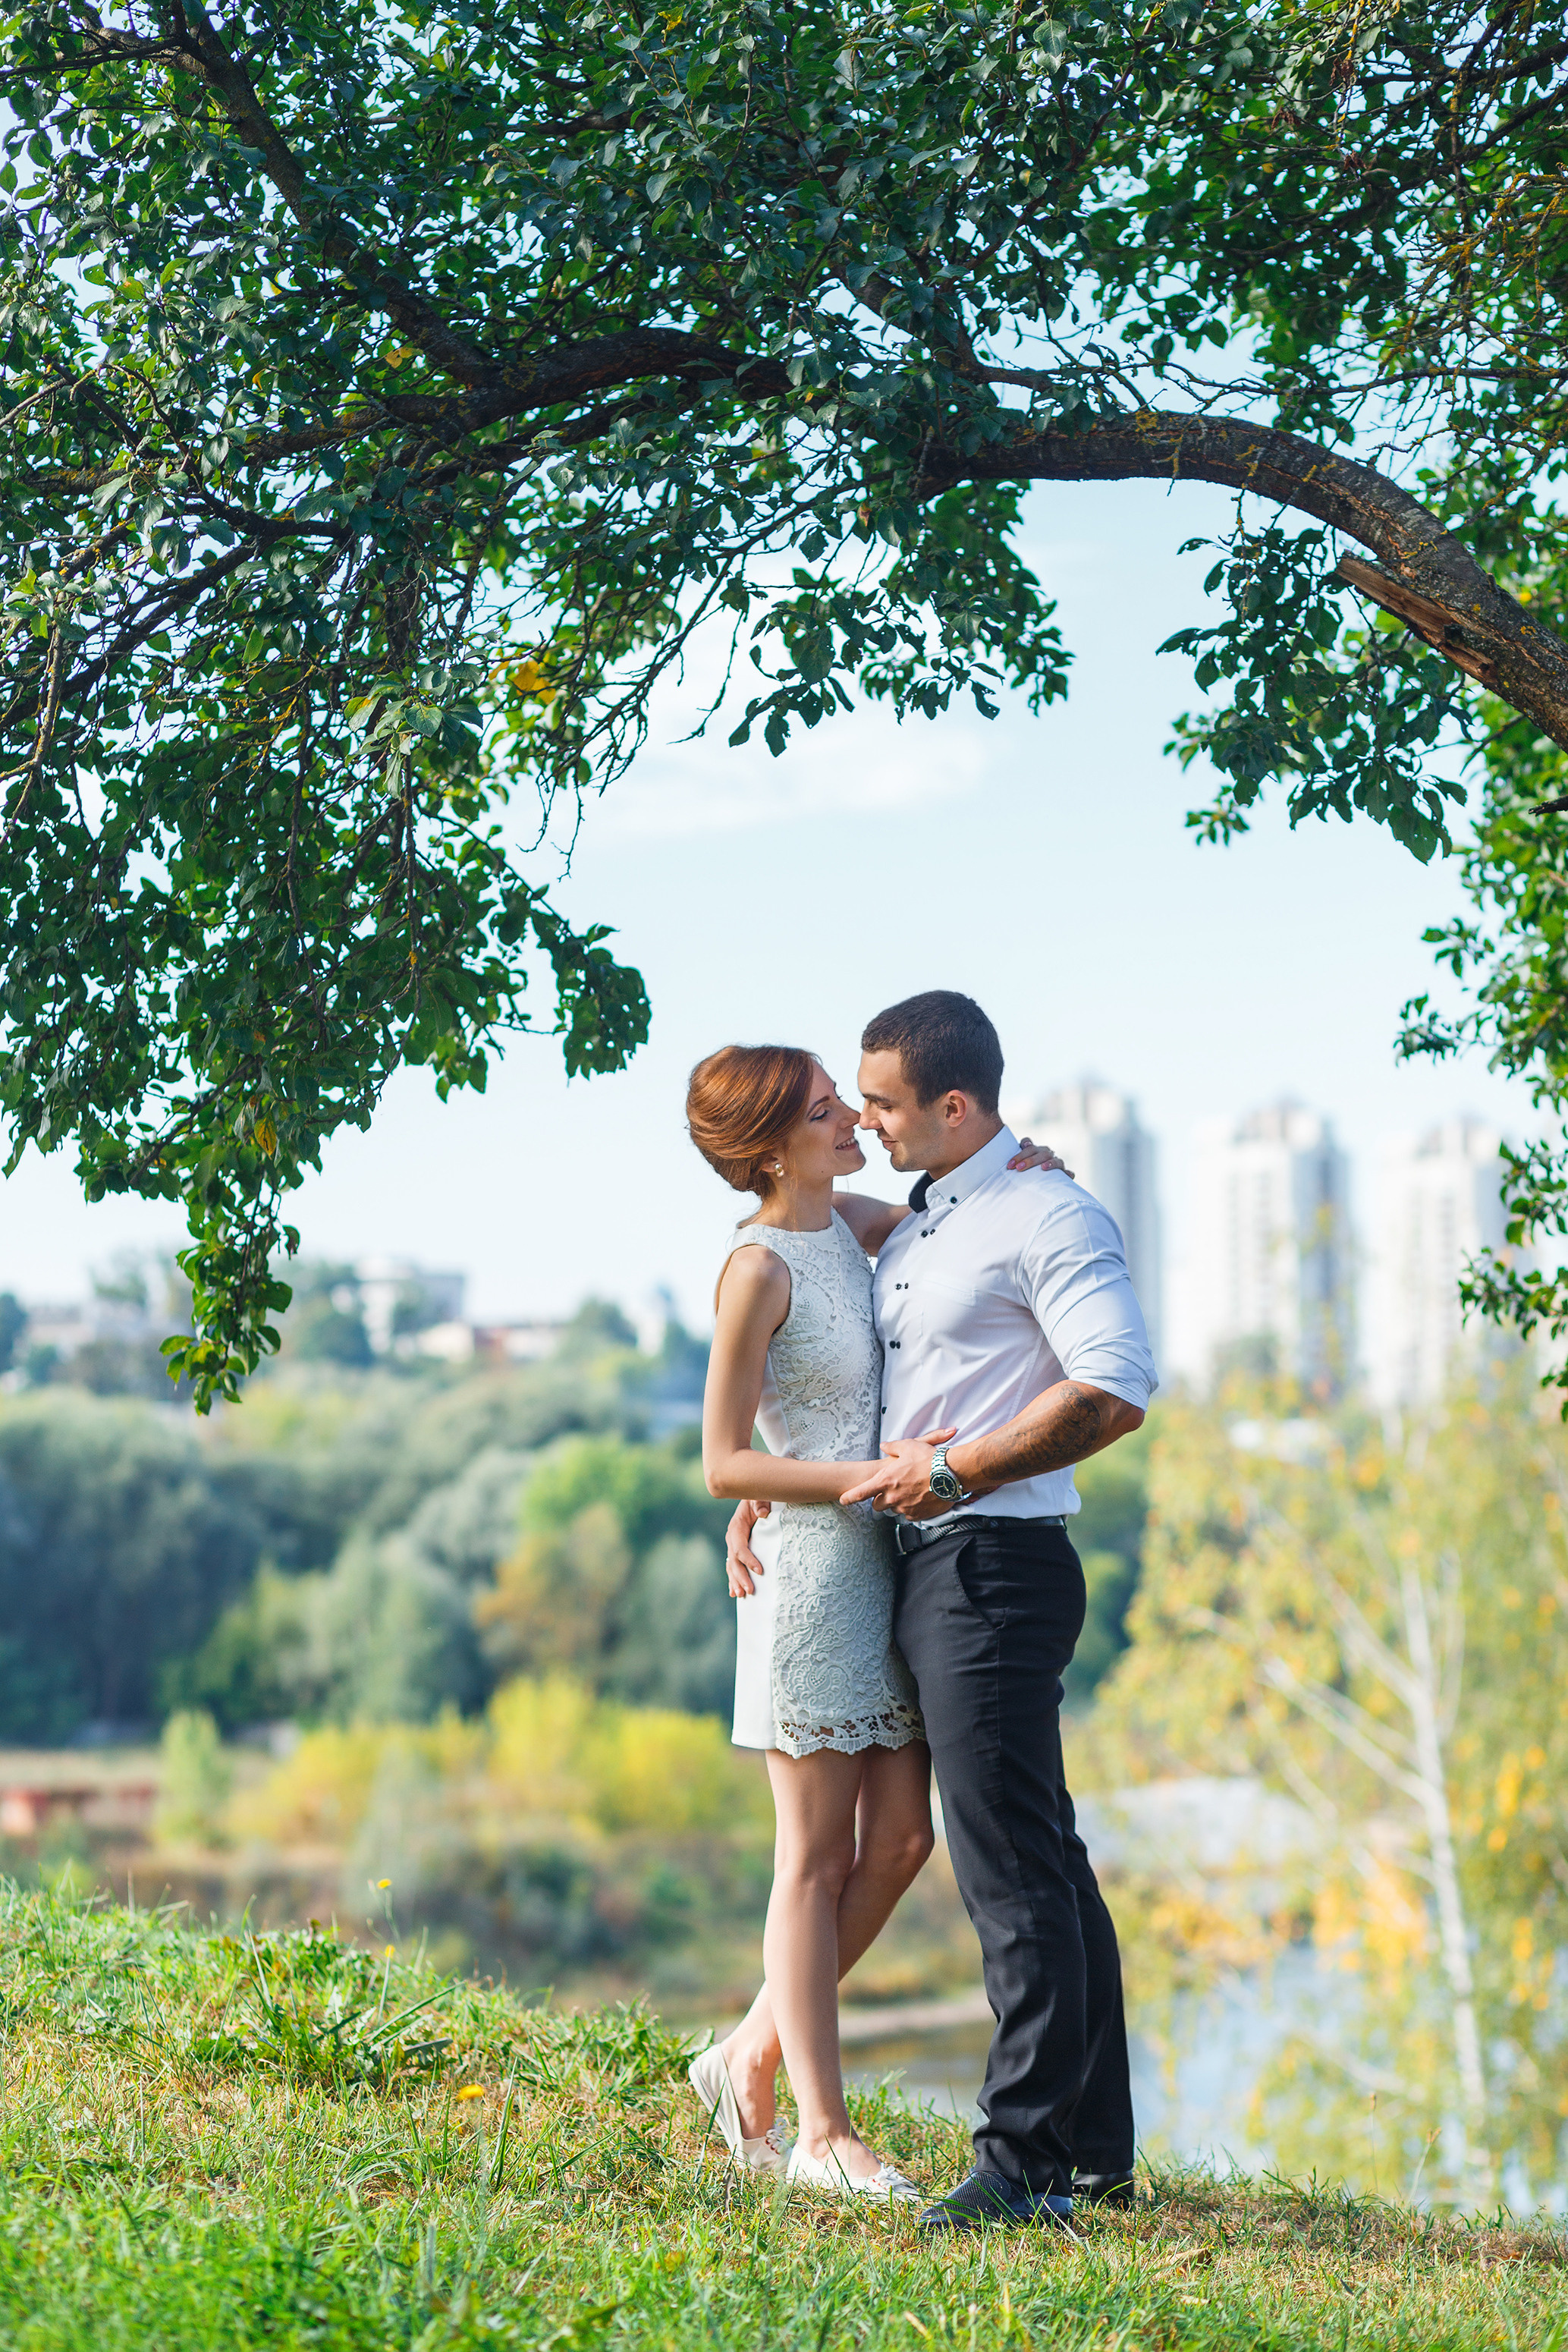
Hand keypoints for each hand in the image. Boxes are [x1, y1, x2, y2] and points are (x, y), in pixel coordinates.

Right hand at [726, 1497, 769, 1597]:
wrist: (756, 1497)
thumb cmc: (761, 1498)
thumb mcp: (761, 1496)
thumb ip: (761, 1503)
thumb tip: (763, 1512)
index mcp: (737, 1526)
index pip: (739, 1547)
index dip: (748, 1560)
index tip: (760, 1571)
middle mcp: (732, 1537)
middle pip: (734, 1561)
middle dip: (741, 1577)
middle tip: (750, 1591)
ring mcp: (733, 1544)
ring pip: (731, 1566)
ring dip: (735, 1581)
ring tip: (741, 1595)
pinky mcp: (737, 1549)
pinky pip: (733, 1566)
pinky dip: (733, 1579)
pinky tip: (734, 1592)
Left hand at [838, 1427, 962, 1517]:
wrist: (951, 1474)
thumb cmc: (929, 1459)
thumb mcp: (909, 1446)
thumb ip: (892, 1447)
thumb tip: (884, 1446)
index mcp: (886, 1480)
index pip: (862, 1492)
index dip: (850, 1497)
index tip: (843, 1499)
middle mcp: (893, 1497)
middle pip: (878, 1505)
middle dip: (881, 1499)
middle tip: (892, 1490)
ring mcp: (905, 1507)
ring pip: (895, 1509)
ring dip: (899, 1503)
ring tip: (911, 1491)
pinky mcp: (918, 1515)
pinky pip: (909, 1515)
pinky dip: (912, 1508)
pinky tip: (920, 1498)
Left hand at [1009, 1134, 1073, 1180]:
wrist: (1037, 1187)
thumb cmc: (1022, 1175)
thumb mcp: (1016, 1168)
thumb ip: (1011, 1165)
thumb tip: (1006, 1167)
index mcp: (1033, 1150)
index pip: (1027, 1143)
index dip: (1021, 1148)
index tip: (1012, 1162)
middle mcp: (1045, 1154)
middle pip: (1040, 1151)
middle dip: (1029, 1159)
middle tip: (1019, 1168)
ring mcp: (1056, 1163)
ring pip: (1056, 1159)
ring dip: (1050, 1162)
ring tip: (1043, 1168)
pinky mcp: (1063, 1174)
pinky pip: (1068, 1173)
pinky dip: (1068, 1173)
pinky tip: (1066, 1175)